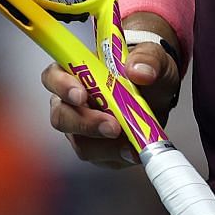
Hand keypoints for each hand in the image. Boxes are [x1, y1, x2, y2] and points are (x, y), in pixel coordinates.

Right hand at [42, 13, 181, 169]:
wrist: (160, 93)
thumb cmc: (146, 69)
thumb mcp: (153, 57)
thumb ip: (147, 58)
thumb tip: (139, 72)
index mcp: (77, 71)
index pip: (54, 76)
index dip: (62, 86)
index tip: (81, 95)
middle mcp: (72, 101)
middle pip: (61, 116)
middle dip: (86, 124)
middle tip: (112, 127)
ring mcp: (82, 127)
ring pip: (80, 142)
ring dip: (105, 145)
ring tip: (130, 141)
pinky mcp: (98, 147)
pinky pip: (101, 158)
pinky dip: (118, 156)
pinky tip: (134, 150)